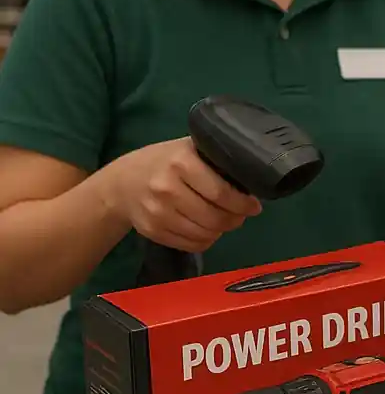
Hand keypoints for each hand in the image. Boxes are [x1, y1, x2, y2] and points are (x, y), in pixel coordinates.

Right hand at [105, 139, 260, 252]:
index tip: (254, 206)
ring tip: (225, 221)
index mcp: (181, 163)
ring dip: (221, 231)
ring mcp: (158, 212)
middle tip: (241, 215)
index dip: (243, 204)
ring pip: (205, 234)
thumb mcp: (186, 149)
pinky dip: (206, 240)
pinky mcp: (153, 231)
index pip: (221, 193)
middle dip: (235, 219)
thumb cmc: (163, 162)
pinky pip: (191, 244)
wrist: (121, 182)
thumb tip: (251, 177)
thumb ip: (214, 159)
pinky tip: (207, 230)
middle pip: (215, 217)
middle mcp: (167, 188)